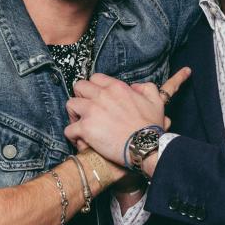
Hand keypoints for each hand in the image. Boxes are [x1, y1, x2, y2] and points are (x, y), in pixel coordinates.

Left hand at [64, 67, 190, 165]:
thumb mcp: (156, 101)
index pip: (95, 78)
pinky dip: (73, 136)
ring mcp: (91, 111)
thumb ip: (146, 88)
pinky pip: (69, 129)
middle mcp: (101, 95)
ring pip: (70, 105)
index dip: (94, 88)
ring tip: (80, 124)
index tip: (97, 98)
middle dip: (80, 97)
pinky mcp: (85, 128)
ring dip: (74, 114)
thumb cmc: (151, 127)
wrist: (145, 146)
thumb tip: (135, 87)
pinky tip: (81, 141)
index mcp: (116, 88)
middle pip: (79, 87)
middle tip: (86, 109)